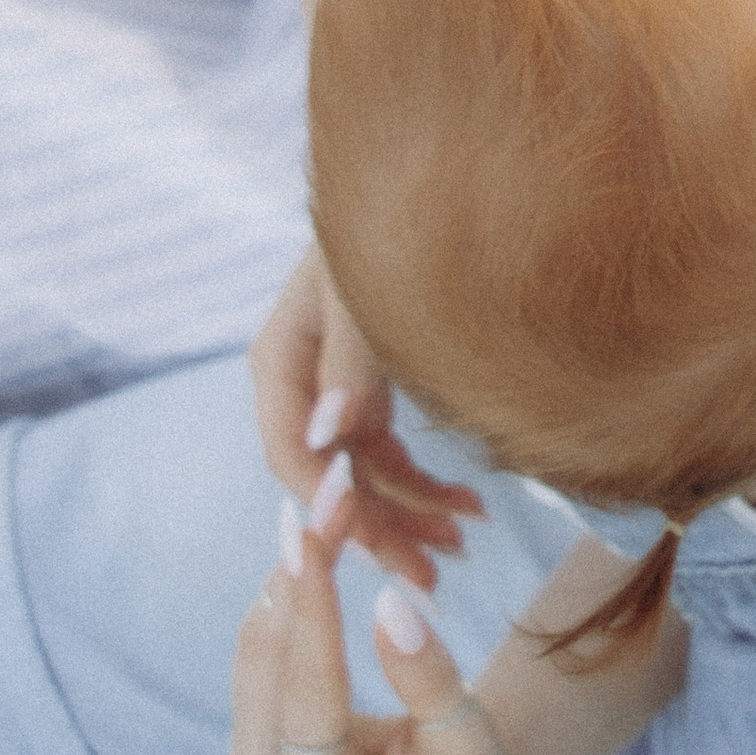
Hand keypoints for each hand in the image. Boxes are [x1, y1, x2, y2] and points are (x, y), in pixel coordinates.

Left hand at [230, 498, 531, 754]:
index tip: (316, 526)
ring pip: (260, 639)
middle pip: (272, 652)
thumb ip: (427, 677)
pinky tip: (320, 539)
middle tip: (332, 484)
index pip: (308, 682)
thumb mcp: (466, 736)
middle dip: (302, 563)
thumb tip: (388, 602)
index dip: (312, 600)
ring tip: (332, 500)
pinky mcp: (255, 728)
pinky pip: (264, 644)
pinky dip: (292, 589)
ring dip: (295, 567)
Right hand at [250, 242, 479, 591]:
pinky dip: (426, 484)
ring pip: (364, 473)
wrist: (441, 177)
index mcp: (282, 357)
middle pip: (329, 476)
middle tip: (432, 577)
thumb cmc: (402, 221)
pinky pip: (389, 453)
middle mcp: (302, 380)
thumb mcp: (369, 287)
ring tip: (461, 548)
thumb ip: (353, 359)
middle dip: (379, 530)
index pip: (292, 452)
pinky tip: (472, 508)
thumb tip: (329, 439)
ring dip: (410, 515)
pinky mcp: (375, 387)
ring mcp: (338, 387)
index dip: (328, 503)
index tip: (371, 544)